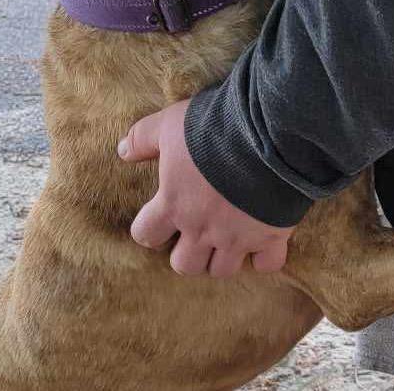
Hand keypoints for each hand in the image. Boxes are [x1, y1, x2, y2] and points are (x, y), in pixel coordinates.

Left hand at [118, 100, 294, 277]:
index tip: (158, 217)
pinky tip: (261, 241)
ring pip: (222, 270)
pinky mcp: (272, 236)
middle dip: (186, 253)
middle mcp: (202, 229)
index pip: (146, 234)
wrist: (266, 133)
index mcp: (174, 204)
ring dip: (220, 257)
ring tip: (225, 239)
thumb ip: (142, 138)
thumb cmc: (211, 128)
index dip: (149, 228)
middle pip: (184, 265)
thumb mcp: (168, 124)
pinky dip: (263, 257)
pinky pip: (267, 264)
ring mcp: (238, 237)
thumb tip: (121, 151)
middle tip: (193, 232)